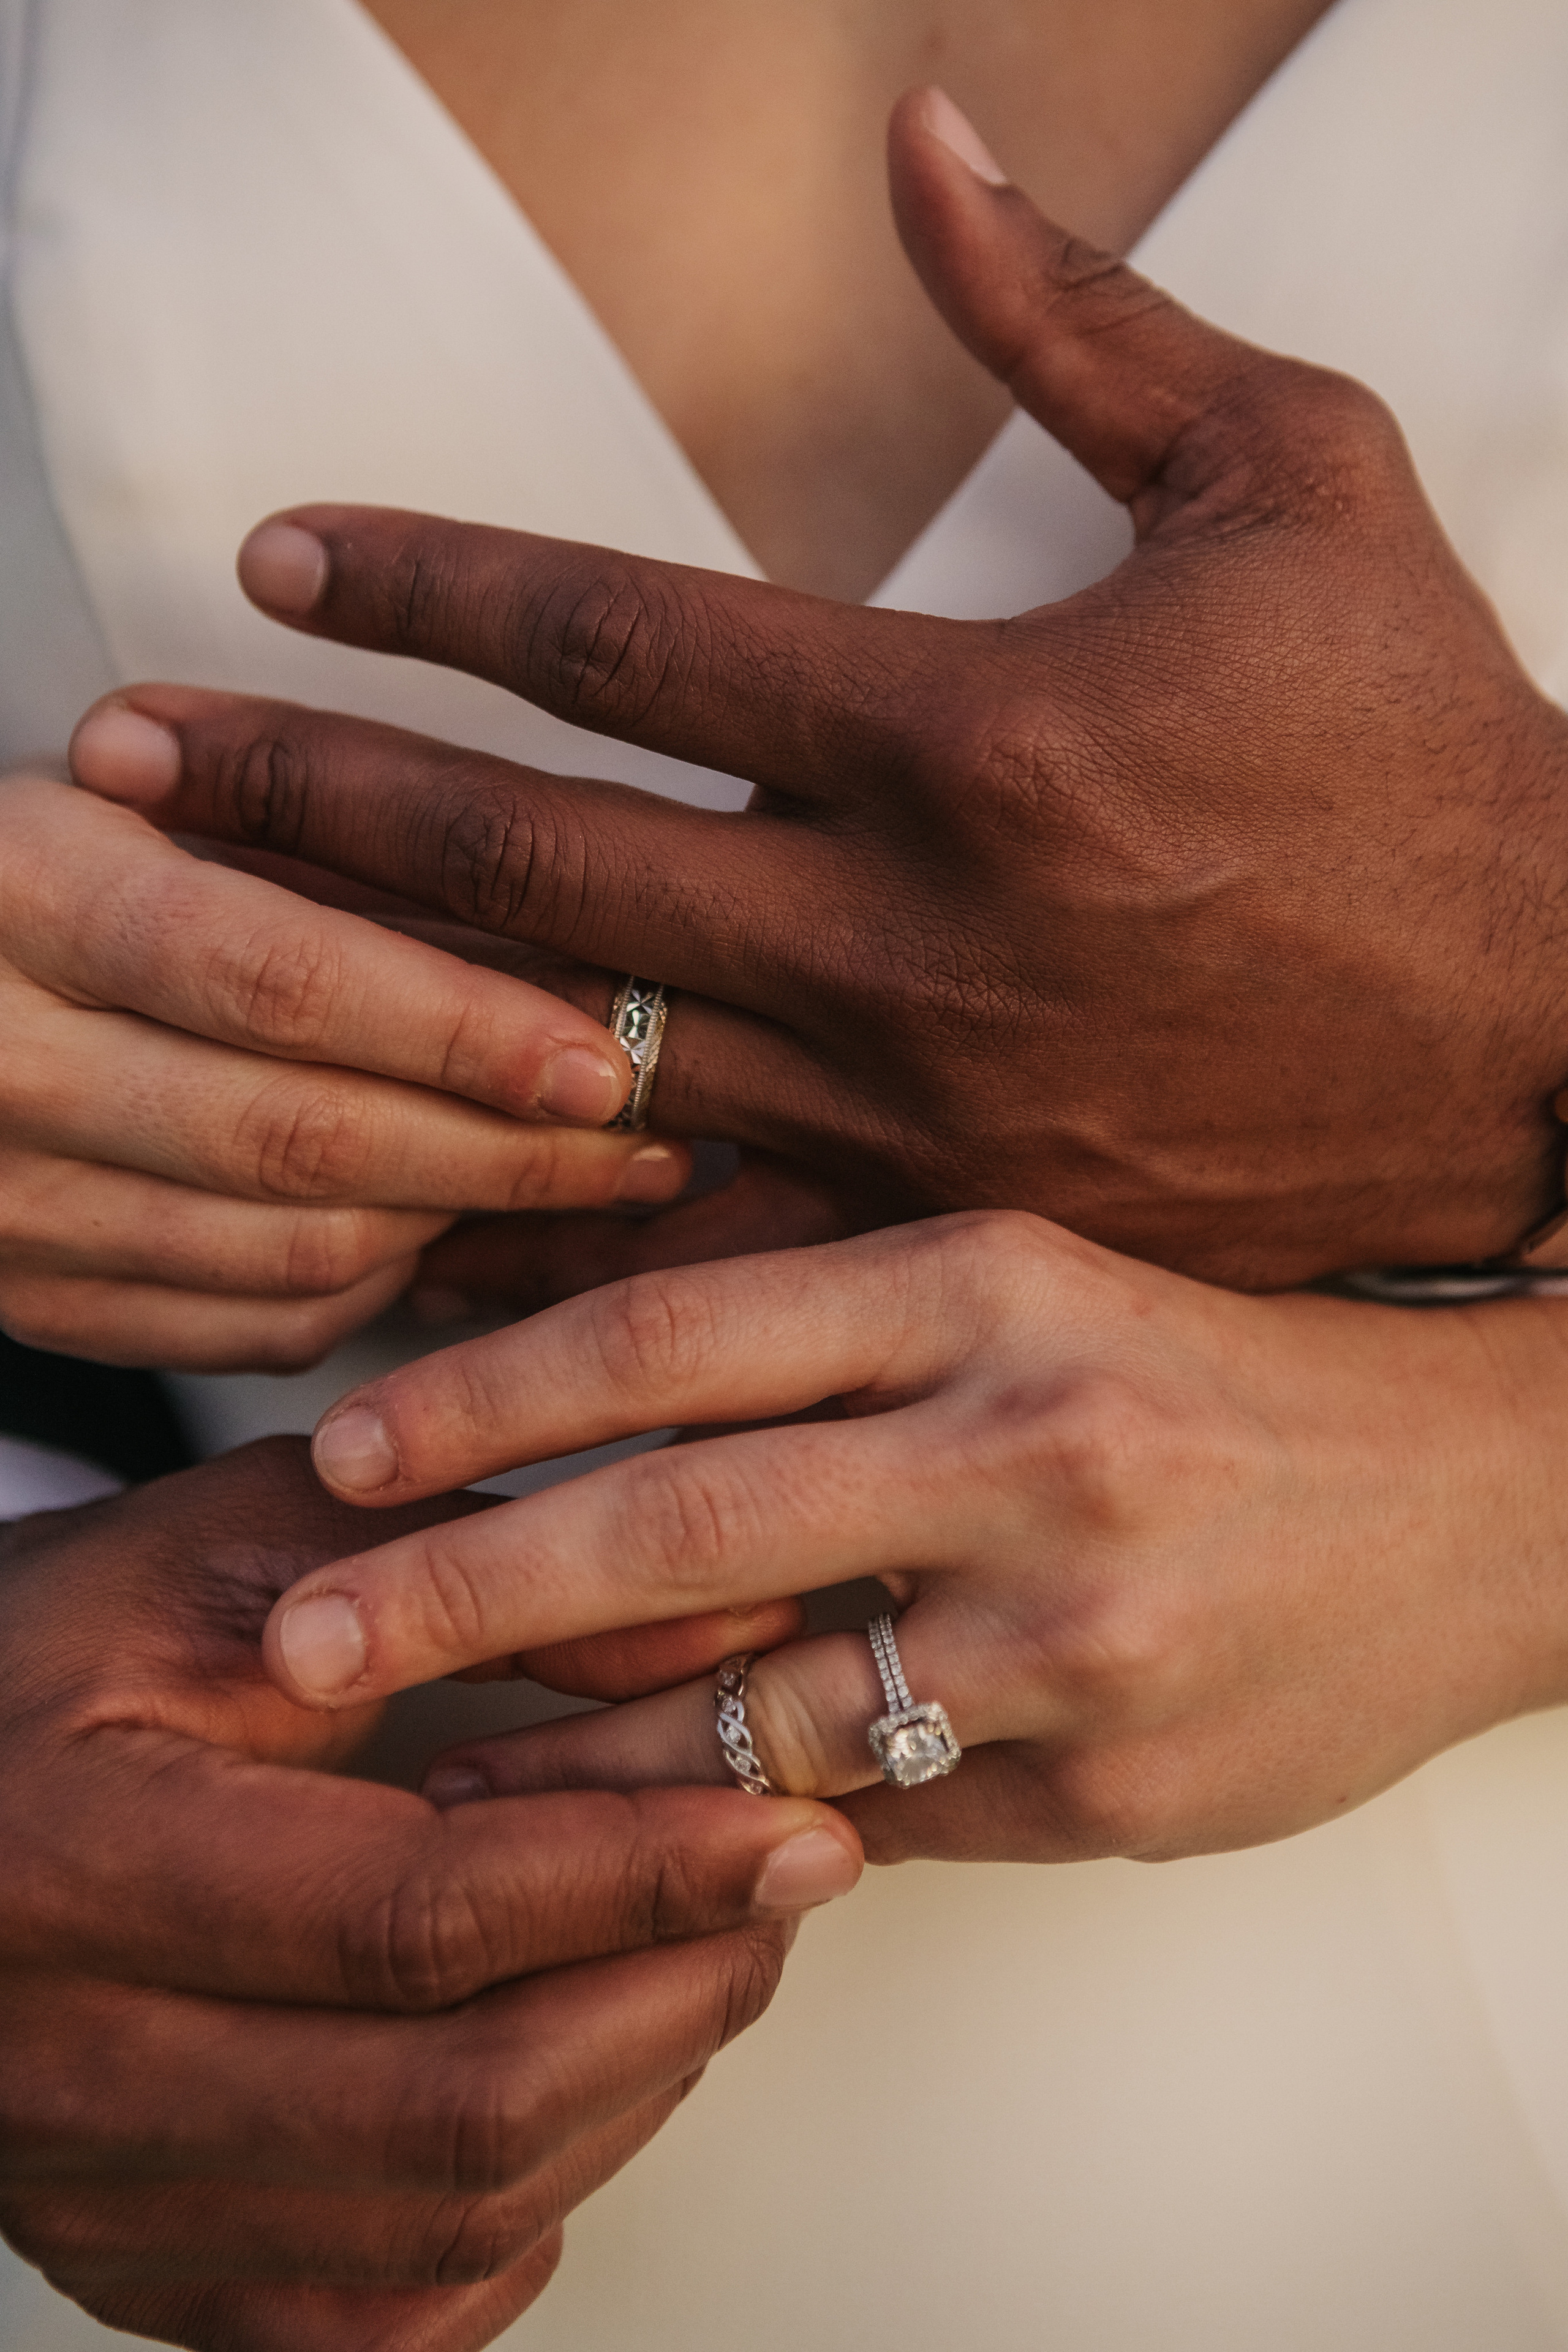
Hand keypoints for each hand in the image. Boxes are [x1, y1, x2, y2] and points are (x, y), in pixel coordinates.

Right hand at [0, 770, 688, 1369]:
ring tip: (587, 1183)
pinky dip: (375, 1292)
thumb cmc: (32, 872)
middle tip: (658, 1136)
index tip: (608, 1057)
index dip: (463, 1030)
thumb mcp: (142, 806)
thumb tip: (549, 939)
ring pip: (292, 1254)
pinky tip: (452, 1236)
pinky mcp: (25, 1297)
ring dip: (465, 1227)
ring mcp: (1, 1206)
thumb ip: (309, 856)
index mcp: (23, 895)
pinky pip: (246, 1328)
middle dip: (508, 1153)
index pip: (280, 979)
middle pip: (304, 1140)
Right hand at [0, 1440, 858, 2350]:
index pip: (415, 1914)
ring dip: (627, 2092)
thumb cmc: (53, 1649)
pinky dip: (525, 2210)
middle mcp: (70, 2067)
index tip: (795, 1829)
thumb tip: (721, 1636)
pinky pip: (380, 2313)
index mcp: (80, 1857)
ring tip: (707, 1954)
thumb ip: (475, 1565)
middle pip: (451, 2103)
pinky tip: (578, 2081)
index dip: (636, 1876)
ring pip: (440, 2219)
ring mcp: (98, 2197)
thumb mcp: (238, 1546)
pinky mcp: (139, 2267)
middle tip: (782, 1890)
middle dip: (672, 1995)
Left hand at [71, 88, 1567, 1289]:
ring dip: (372, 1000)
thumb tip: (928, 141)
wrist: (1551, 1045)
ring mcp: (914, 1101)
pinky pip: (697, 1225)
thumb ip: (1084, 323)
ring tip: (197, 961)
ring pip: (579, 1051)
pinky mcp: (945, 1221)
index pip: (624, 639)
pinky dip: (542, 1213)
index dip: (426, 583)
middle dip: (304, 798)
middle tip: (114, 765)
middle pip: (536, 857)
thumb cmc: (1430, 757)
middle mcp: (909, 932)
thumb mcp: (1298, 483)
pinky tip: (400, 1204)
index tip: (277, 559)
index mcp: (976, 734)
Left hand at [254, 1215, 1567, 1865]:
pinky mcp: (1115, 1791)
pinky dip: (735, 1833)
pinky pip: (873, 1821)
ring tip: (427, 1771)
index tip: (341, 1450)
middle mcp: (1029, 1442)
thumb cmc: (1211, 1384)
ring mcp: (1078, 1634)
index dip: (488, 1393)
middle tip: (300, 1639)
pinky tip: (636, 1842)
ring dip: (568, 1755)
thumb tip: (582, 1402)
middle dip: (463, 1591)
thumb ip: (827, 1336)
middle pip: (684, 1521)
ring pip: (759, 1713)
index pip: (681, 1331)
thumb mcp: (1026, 1290)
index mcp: (989, 1282)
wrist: (1474, 1506)